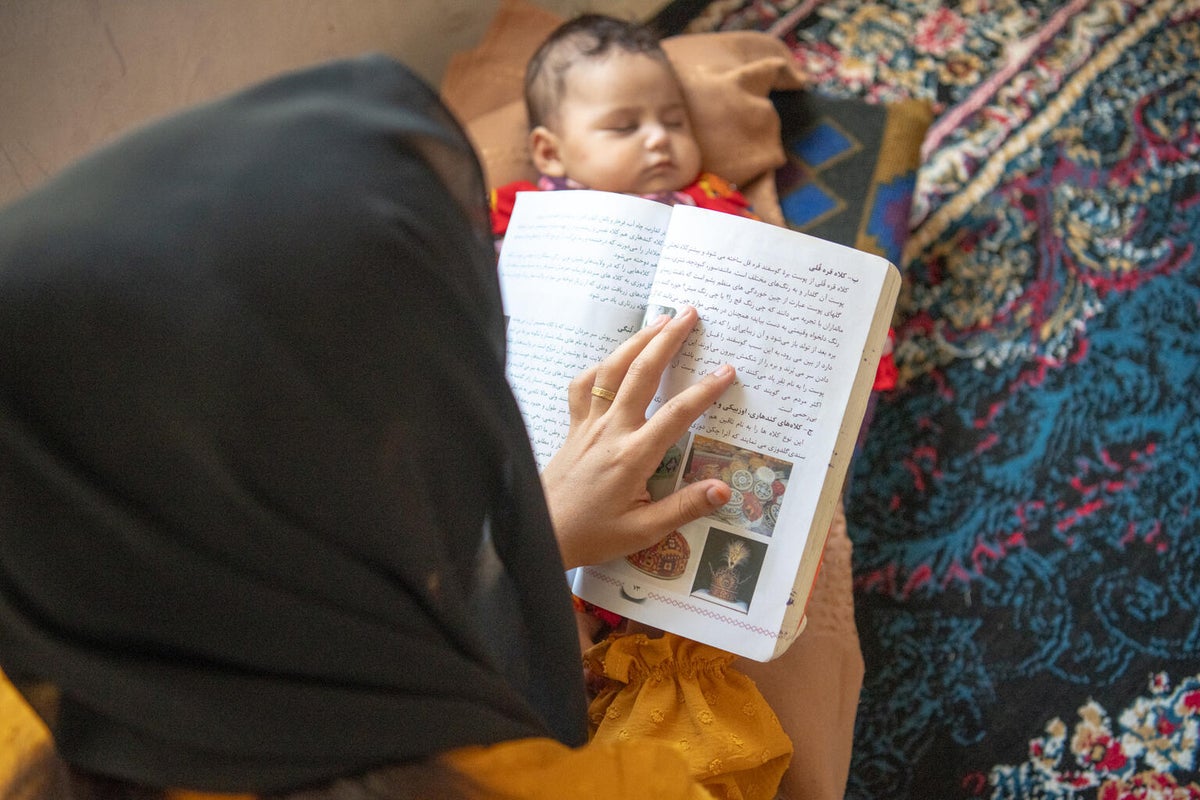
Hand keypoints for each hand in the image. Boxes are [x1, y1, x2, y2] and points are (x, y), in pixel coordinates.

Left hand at [540, 306, 736, 568]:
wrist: (540, 533)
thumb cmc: (591, 535)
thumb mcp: (643, 531)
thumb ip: (683, 508)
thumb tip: (723, 490)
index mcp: (632, 457)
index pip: (676, 415)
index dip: (704, 391)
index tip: (726, 371)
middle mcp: (611, 431)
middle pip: (642, 373)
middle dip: (668, 340)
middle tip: (689, 314)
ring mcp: (588, 425)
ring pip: (611, 370)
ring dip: (637, 341)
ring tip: (660, 320)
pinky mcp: (573, 426)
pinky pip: (583, 386)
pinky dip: (599, 367)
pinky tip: (613, 360)